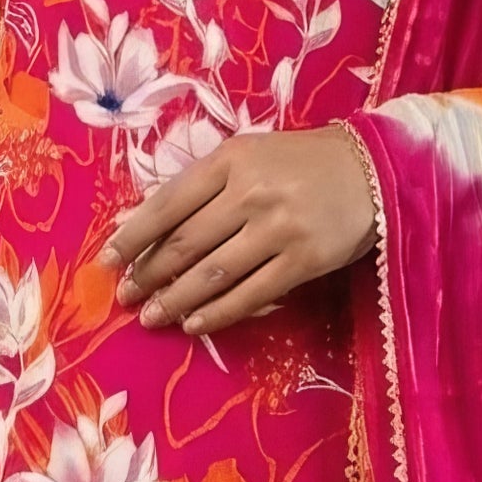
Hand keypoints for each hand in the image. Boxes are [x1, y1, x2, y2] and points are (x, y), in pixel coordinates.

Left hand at [106, 122, 379, 337]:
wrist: (374, 170)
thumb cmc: (300, 163)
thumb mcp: (247, 156)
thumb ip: (200, 187)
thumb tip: (140, 221)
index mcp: (230, 160)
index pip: (168, 203)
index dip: (133, 236)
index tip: (108, 261)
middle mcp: (251, 193)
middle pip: (185, 243)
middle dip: (149, 274)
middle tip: (125, 296)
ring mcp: (278, 228)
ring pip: (213, 273)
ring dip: (176, 300)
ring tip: (151, 317)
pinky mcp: (304, 260)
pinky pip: (251, 294)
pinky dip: (218, 313)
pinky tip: (195, 325)